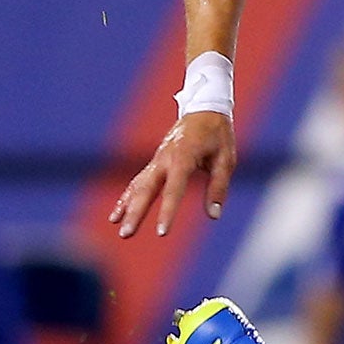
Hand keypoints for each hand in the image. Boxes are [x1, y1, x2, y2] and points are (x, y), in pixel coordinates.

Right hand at [111, 111, 235, 238]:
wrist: (204, 109)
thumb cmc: (218, 135)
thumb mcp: (226, 159)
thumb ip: (218, 187)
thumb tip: (214, 215)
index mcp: (184, 158)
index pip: (174, 190)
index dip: (167, 212)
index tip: (161, 232)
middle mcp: (165, 160)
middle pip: (146, 190)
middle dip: (135, 213)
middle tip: (126, 234)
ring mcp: (157, 160)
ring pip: (138, 186)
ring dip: (127, 207)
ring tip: (118, 227)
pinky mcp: (155, 162)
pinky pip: (138, 182)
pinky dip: (127, 197)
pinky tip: (118, 214)